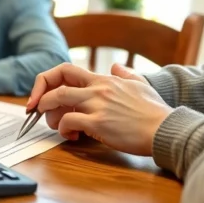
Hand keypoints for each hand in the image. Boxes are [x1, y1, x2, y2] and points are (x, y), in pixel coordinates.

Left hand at [26, 63, 172, 155]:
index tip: (40, 95)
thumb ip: (126, 74)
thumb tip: (116, 66)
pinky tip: (70, 136)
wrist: (166, 129)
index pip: (66, 70)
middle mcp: (98, 89)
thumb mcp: (141, 85)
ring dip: (48, 113)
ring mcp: (97, 105)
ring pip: (57, 100)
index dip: (48, 80)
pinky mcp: (99, 122)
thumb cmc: (155, 112)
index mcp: (104, 79)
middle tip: (37, 112)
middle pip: (56, 84)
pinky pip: (68, 121)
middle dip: (40, 97)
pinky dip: (63, 129)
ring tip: (55, 125)